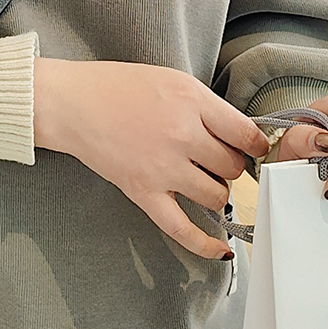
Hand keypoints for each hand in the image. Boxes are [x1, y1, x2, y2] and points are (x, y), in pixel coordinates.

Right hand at [34, 61, 268, 258]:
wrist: (72, 103)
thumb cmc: (117, 87)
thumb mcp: (171, 80)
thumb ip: (206, 106)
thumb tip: (238, 134)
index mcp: (191, 101)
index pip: (246, 133)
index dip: (256, 144)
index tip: (255, 148)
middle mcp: (182, 134)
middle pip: (232, 166)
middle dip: (230, 165)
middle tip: (218, 158)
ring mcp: (163, 168)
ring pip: (217, 195)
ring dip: (215, 190)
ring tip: (201, 178)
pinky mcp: (144, 192)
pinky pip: (183, 229)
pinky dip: (206, 244)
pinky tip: (221, 249)